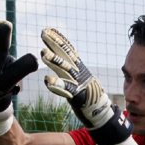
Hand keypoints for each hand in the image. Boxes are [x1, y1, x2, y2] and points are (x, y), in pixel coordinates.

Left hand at [40, 27, 130, 144]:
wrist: (103, 114)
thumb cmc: (89, 98)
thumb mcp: (80, 81)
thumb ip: (71, 71)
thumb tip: (63, 62)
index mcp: (80, 69)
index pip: (69, 50)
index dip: (59, 39)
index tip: (49, 29)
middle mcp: (80, 73)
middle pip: (66, 55)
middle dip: (54, 44)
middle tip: (43, 33)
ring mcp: (79, 84)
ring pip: (65, 70)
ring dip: (54, 61)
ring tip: (42, 53)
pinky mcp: (78, 96)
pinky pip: (66, 90)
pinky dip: (57, 86)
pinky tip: (47, 81)